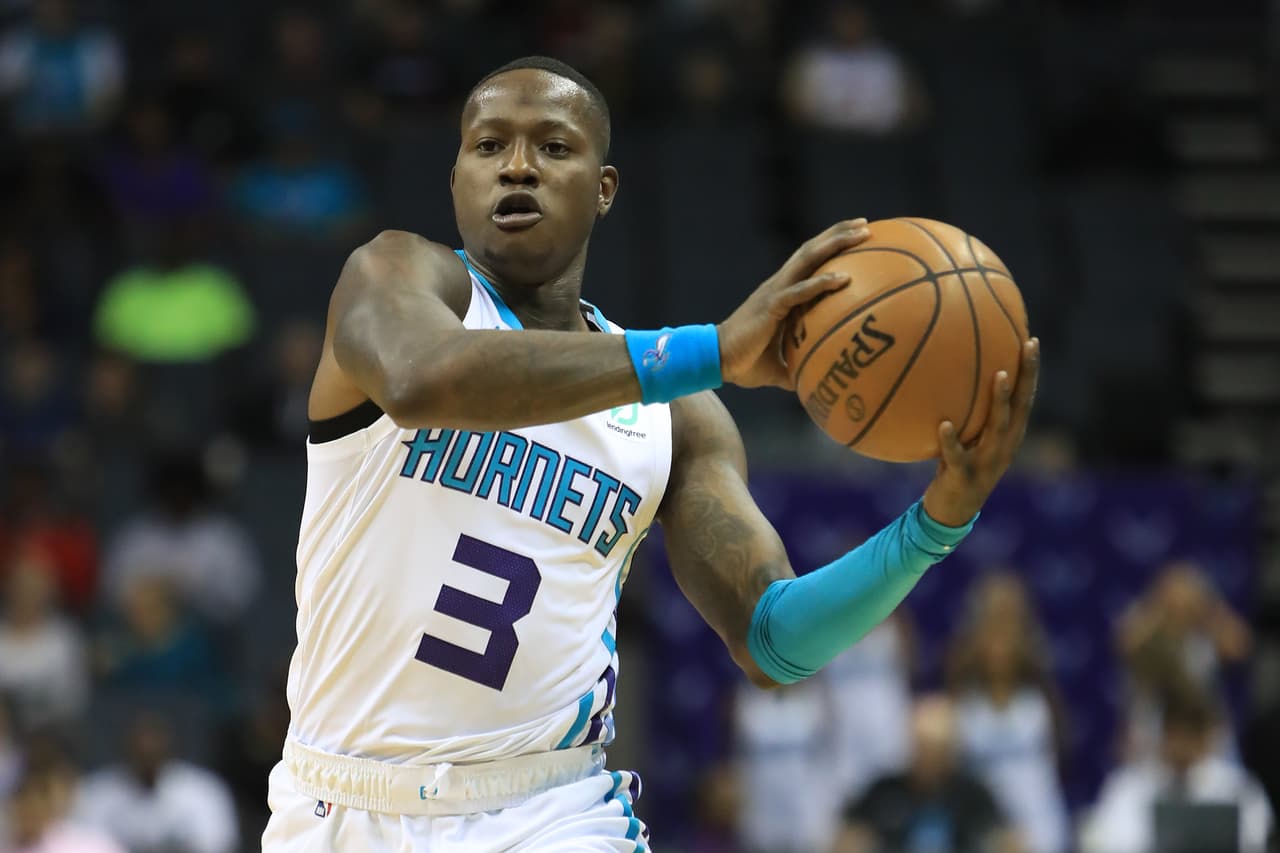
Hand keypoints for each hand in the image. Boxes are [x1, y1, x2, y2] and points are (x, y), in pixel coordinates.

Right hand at [718, 219, 870, 388]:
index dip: (830, 245)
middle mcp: (779, 284)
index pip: (809, 260)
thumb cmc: (745, 362)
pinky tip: (844, 279)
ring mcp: (775, 292)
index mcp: (782, 292)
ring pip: (808, 258)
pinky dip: (822, 283)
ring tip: (862, 234)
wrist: (717, 360)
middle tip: (865, 225)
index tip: (855, 236)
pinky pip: (800, 291)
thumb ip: (799, 366)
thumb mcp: (779, 366)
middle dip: (838, 234)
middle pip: (811, 249)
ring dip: (835, 244)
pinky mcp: (771, 305)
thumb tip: (818, 383)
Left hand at [922, 338, 1039, 526]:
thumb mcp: (966, 437)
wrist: (951, 512)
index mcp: (1008, 436)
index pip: (1025, 398)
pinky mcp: (965, 476)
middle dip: (1026, 375)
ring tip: (999, 374)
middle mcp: (1005, 446)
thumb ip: (965, 411)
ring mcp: (987, 462)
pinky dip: (950, 440)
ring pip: (997, 428)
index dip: (1030, 371)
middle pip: (1021, 406)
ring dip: (1000, 401)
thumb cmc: (956, 465)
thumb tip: (949, 373)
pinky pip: (957, 455)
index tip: (1032, 340)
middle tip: (1026, 346)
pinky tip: (943, 424)